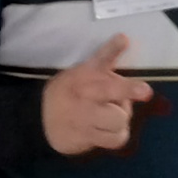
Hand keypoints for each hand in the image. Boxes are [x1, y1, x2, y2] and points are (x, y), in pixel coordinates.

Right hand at [42, 35, 145, 155]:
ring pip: (120, 118)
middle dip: (129, 92)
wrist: (37, 121)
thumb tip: (134, 88)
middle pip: (115, 90)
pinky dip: (118, 135)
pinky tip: (107, 130)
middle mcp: (84, 93)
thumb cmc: (68, 95)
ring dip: (121, 118)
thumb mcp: (79, 75)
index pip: (100, 58)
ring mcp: (84, 117)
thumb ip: (103, 74)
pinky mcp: (85, 136)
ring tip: (110, 117)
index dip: (112, 49)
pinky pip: (117, 138)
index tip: (123, 39)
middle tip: (140, 93)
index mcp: (83, 74)